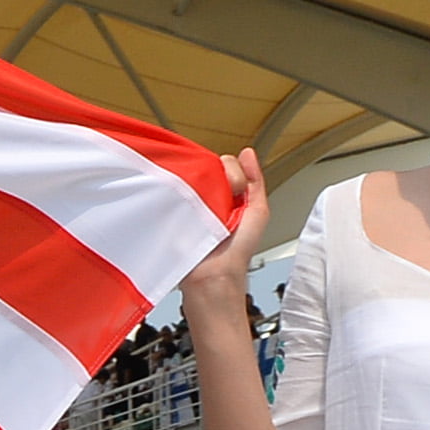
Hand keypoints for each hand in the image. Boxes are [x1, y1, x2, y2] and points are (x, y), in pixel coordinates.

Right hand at [179, 147, 272, 311]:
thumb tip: (248, 153)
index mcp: (229, 194)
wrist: (214, 277)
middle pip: (206, 167)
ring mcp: (189, 203)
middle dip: (214, 178)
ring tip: (204, 209)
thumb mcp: (258, 211)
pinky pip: (172, 192)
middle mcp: (208, 196)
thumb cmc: (238, 251)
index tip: (236, 190)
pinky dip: (177, 194)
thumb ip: (256, 181)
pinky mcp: (172, 211)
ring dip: (196, 186)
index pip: (225, 164)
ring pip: (188, 176)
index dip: (231, 172)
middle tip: (220, 203)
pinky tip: (188, 207)